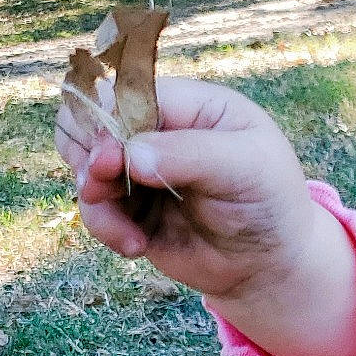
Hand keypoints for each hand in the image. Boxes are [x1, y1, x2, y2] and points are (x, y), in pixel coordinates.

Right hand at [56, 73, 355, 355]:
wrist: (271, 264)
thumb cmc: (271, 203)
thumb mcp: (245, 168)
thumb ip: (189, 155)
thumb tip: (129, 155)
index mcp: (190, 104)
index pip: (128, 91)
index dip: (109, 120)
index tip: (110, 158)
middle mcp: (158, 130)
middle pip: (90, 117)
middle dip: (88, 152)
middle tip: (101, 183)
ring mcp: (140, 168)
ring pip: (84, 164)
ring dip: (95, 198)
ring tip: (129, 231)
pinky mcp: (131, 206)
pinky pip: (95, 207)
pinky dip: (106, 227)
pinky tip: (137, 246)